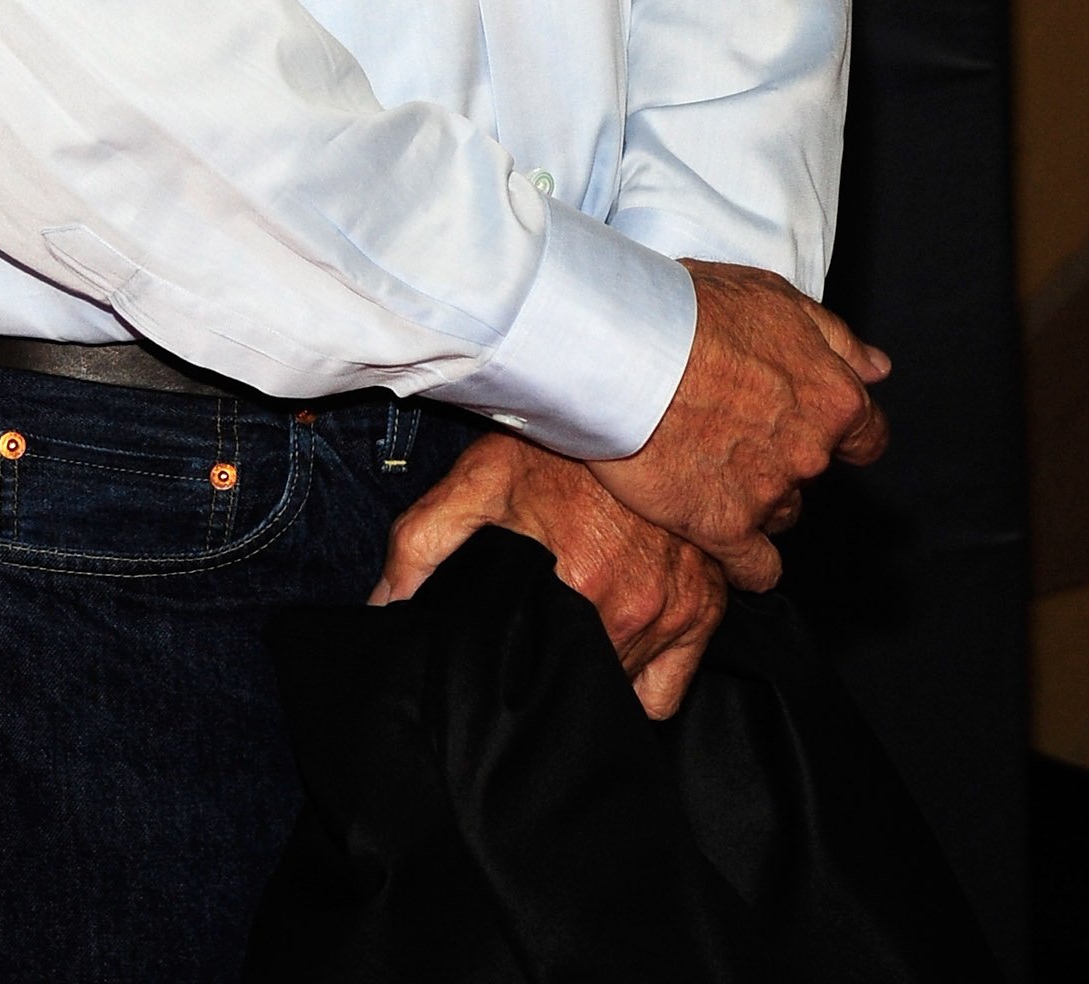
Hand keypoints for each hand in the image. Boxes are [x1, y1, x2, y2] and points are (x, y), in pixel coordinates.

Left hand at [370, 431, 727, 718]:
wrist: (632, 400)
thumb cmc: (554, 443)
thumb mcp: (477, 479)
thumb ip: (421, 545)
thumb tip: (382, 608)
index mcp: (581, 584)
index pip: (541, 677)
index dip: (519, 672)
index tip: (506, 654)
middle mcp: (637, 606)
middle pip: (584, 681)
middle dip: (554, 666)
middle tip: (536, 631)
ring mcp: (678, 609)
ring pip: (625, 687)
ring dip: (597, 666)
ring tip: (571, 624)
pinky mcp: (706, 606)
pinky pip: (670, 686)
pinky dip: (646, 672)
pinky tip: (616, 637)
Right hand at [590, 261, 890, 591]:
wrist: (626, 349)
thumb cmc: (691, 313)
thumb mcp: (774, 298)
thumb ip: (834, 339)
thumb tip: (878, 369)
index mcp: (832, 396)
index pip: (867, 435)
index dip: (841, 432)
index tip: (811, 425)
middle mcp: (810, 451)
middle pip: (812, 472)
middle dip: (780, 454)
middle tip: (730, 425)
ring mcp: (769, 494)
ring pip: (780, 513)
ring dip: (754, 498)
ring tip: (704, 466)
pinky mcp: (725, 528)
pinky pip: (755, 568)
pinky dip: (744, 562)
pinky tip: (720, 537)